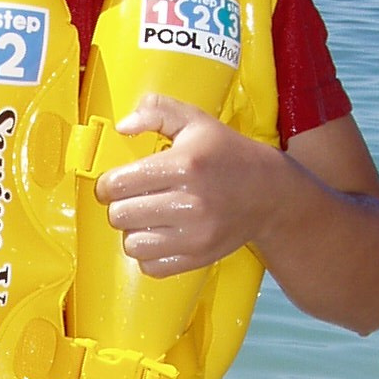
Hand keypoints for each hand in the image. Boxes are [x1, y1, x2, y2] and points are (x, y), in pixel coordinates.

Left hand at [93, 93, 285, 277]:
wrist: (270, 193)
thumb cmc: (227, 154)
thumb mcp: (195, 121)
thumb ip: (157, 111)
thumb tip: (123, 126)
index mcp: (184, 165)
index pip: (119, 184)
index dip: (108, 184)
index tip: (115, 183)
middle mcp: (190, 203)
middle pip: (120, 216)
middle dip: (120, 206)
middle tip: (133, 199)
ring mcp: (196, 235)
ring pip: (132, 244)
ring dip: (134, 232)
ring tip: (147, 219)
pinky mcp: (199, 257)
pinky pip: (152, 267)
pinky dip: (149, 255)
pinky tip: (160, 237)